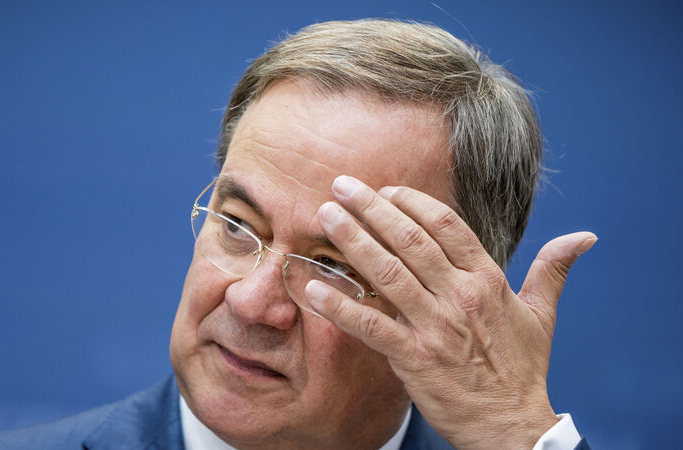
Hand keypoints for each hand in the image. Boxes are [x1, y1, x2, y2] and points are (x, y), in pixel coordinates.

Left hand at [305, 175, 595, 449]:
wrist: (512, 426)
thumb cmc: (523, 369)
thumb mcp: (543, 315)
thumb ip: (553, 270)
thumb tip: (584, 237)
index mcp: (487, 279)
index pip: (446, 225)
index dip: (412, 202)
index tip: (385, 189)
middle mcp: (460, 296)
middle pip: (410, 239)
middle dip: (371, 208)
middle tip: (340, 186)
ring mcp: (435, 326)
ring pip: (387, 272)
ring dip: (352, 241)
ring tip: (325, 217)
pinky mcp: (413, 358)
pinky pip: (369, 325)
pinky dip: (339, 305)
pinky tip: (311, 288)